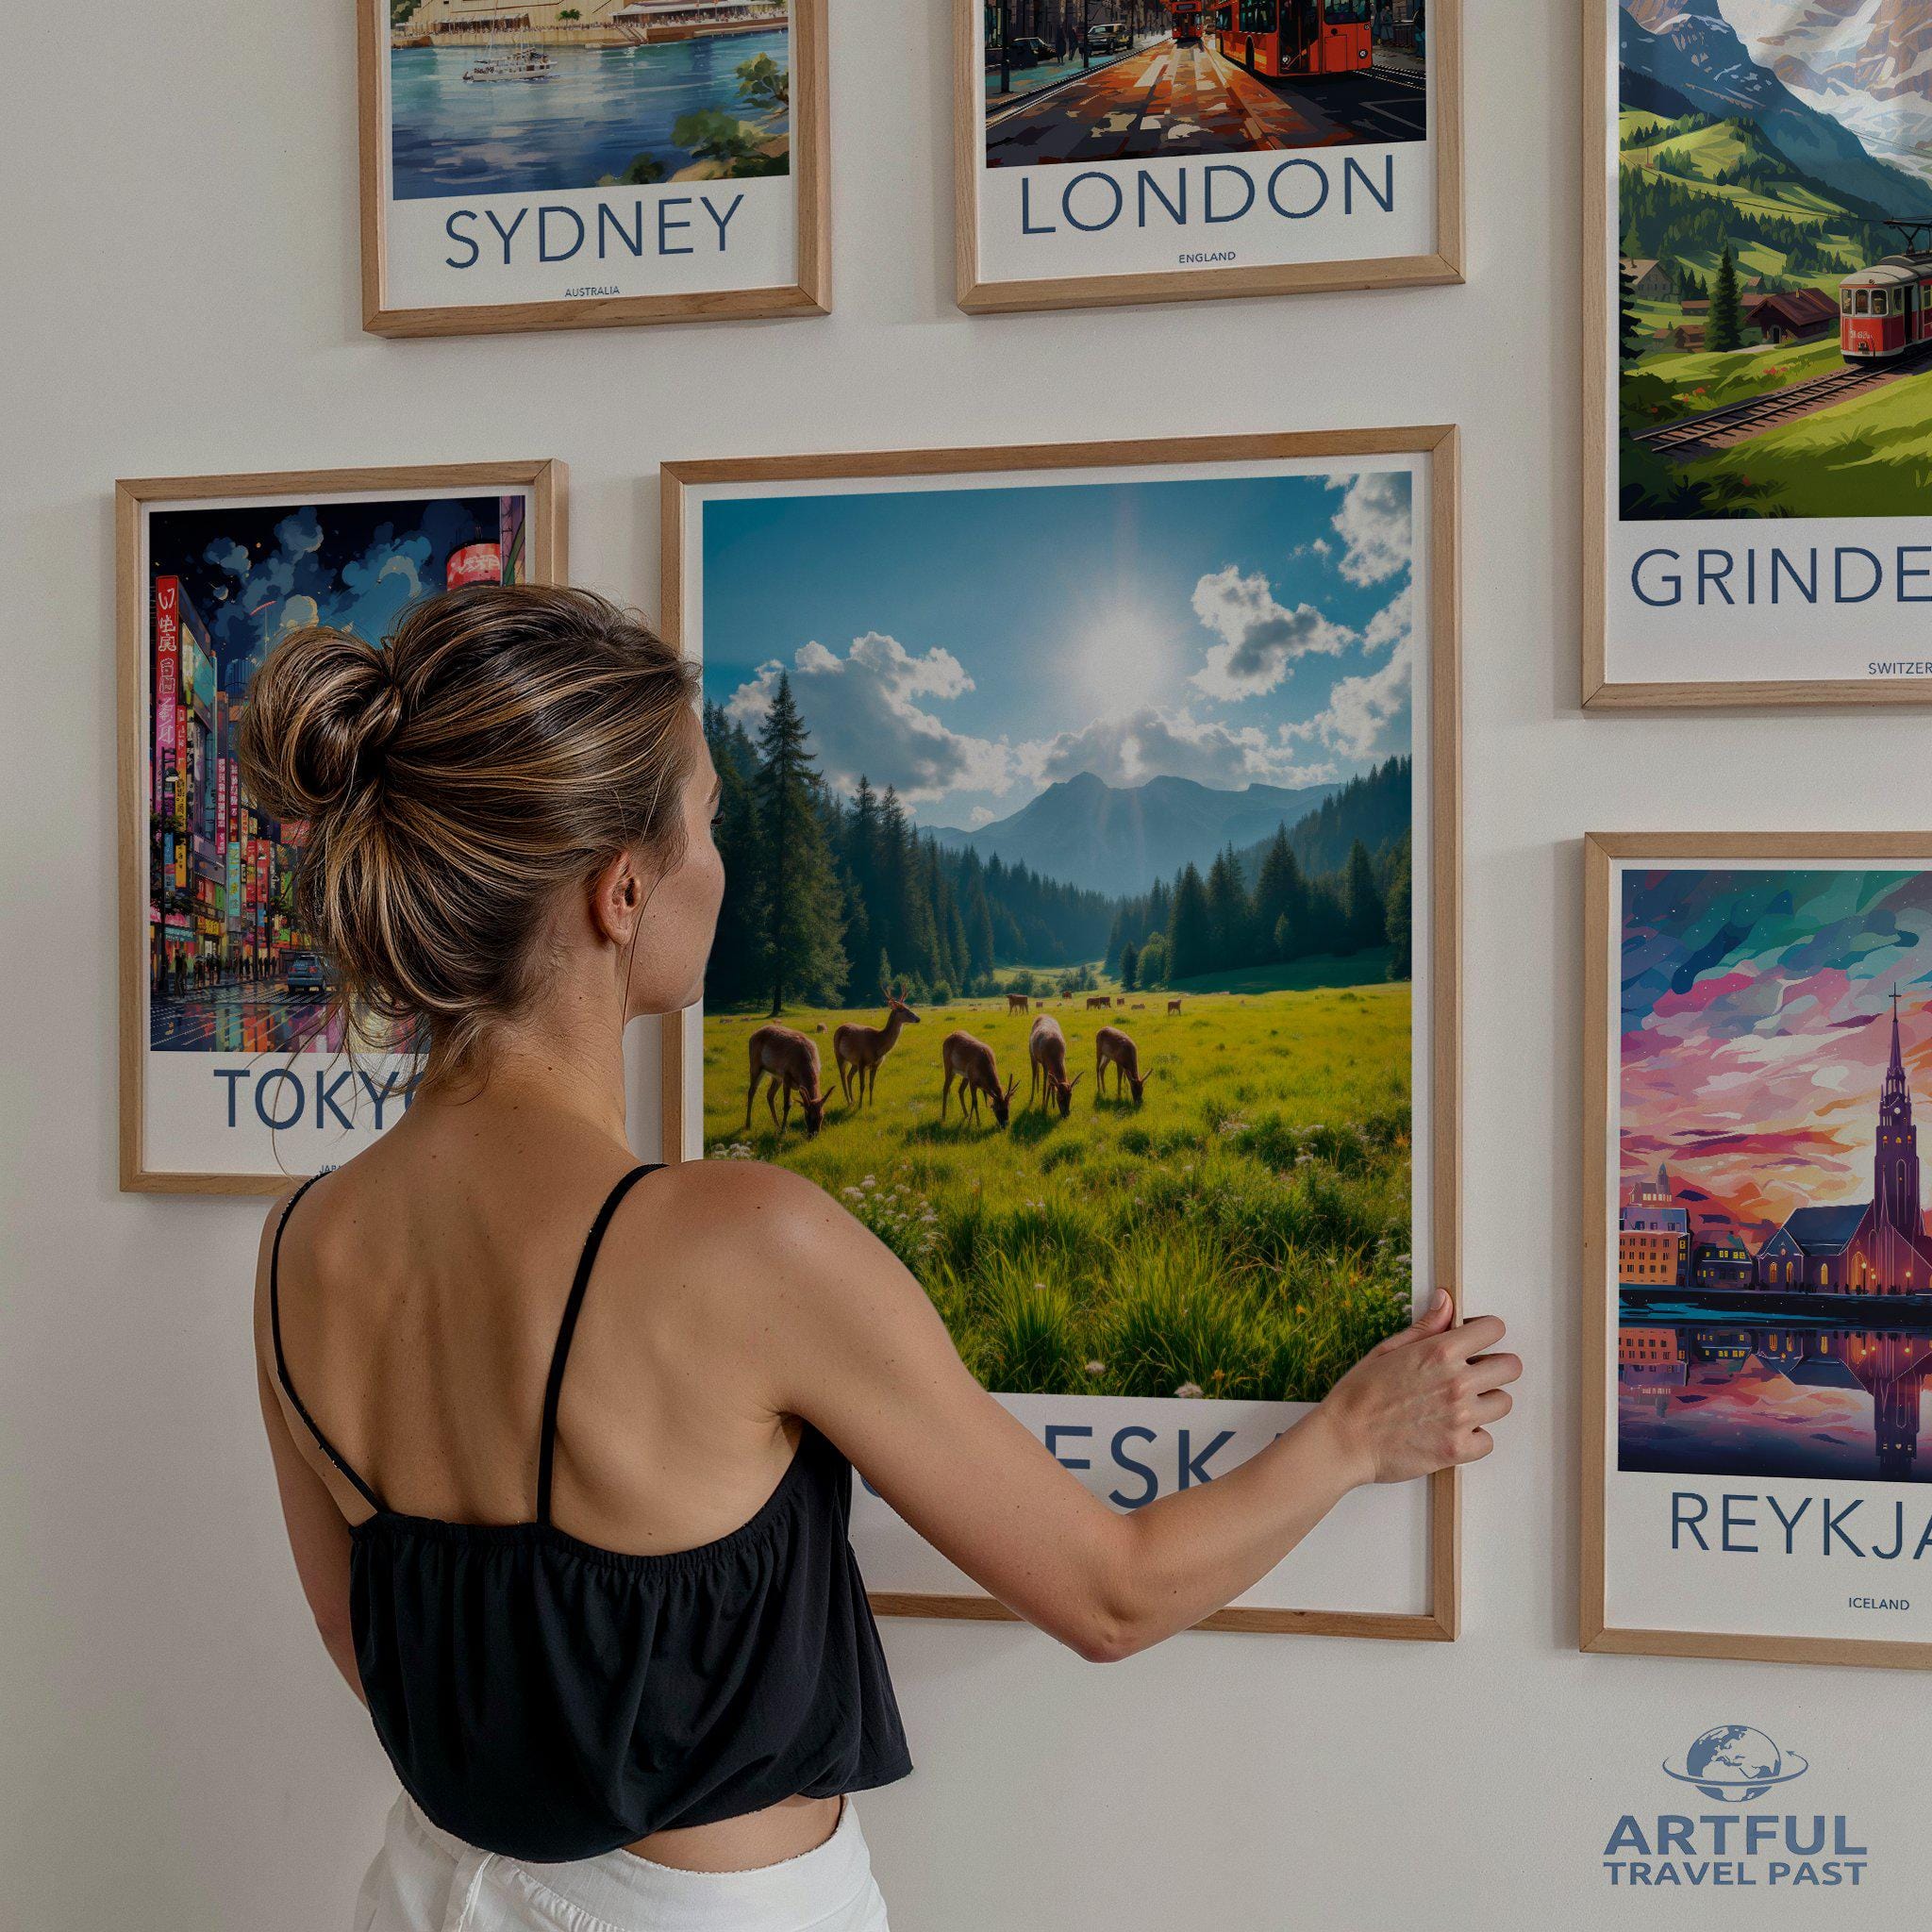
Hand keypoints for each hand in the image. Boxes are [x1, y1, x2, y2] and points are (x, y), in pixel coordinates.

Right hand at [1315, 1290, 1519, 1486]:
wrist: (1344, 1439)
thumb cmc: (1359, 1394)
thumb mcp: (1388, 1350)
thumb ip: (1426, 1327)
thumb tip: (1446, 1301)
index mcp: (1440, 1352)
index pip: (1494, 1329)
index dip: (1485, 1334)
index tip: (1475, 1342)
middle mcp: (1457, 1382)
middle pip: (1511, 1367)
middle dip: (1494, 1368)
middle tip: (1472, 1376)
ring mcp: (1460, 1418)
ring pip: (1503, 1403)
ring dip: (1485, 1403)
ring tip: (1458, 1407)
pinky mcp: (1458, 1449)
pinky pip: (1488, 1440)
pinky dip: (1474, 1438)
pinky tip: (1451, 1432)